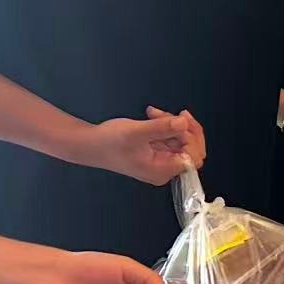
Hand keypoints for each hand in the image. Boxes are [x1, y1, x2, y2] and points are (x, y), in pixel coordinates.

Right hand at [73, 109, 203, 184]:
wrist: (89, 144)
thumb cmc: (109, 142)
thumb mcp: (136, 132)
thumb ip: (162, 128)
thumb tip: (184, 123)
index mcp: (163, 170)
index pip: (193, 159)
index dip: (193, 140)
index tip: (181, 123)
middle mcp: (165, 167)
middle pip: (191, 148)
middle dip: (184, 128)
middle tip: (175, 113)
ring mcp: (162, 158)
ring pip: (181, 139)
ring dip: (173, 123)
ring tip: (154, 113)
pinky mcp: (157, 150)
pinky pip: (171, 136)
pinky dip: (165, 124)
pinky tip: (152, 114)